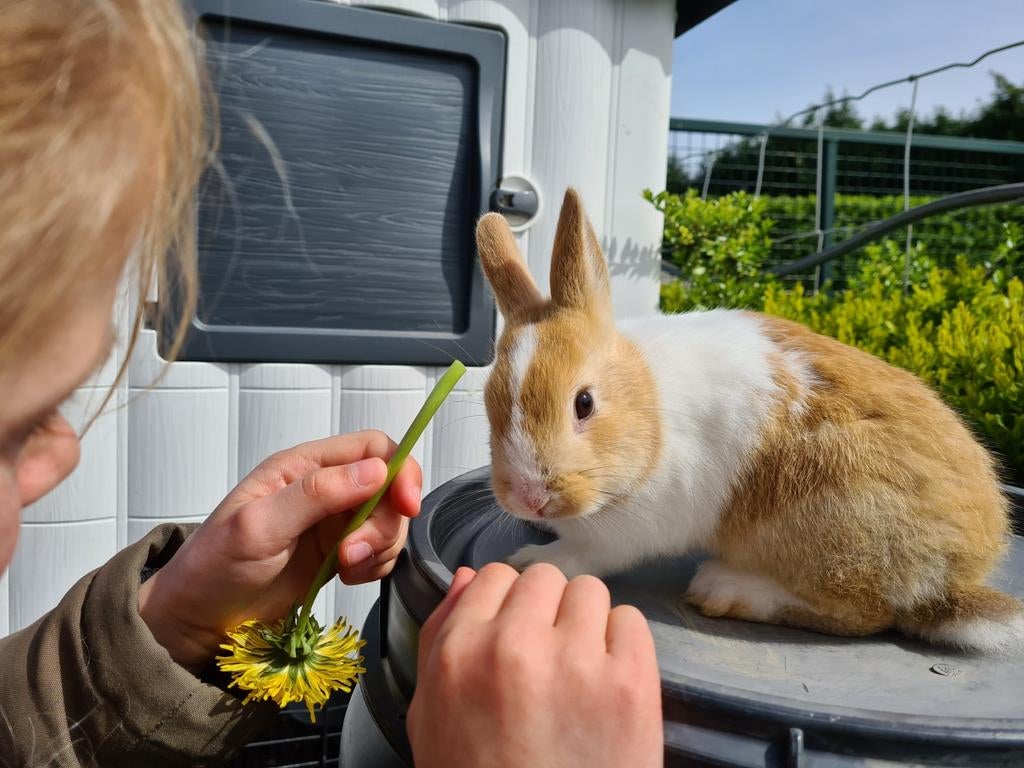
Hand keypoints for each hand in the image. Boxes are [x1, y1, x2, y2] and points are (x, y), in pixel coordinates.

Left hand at [138, 430, 421, 671]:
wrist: (197, 621)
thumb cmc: (215, 567)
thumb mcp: (259, 526)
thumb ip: (316, 494)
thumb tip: (377, 470)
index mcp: (303, 466)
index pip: (372, 447)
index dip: (400, 470)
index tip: (407, 505)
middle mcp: (324, 488)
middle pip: (388, 488)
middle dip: (384, 523)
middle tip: (354, 556)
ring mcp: (332, 523)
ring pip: (388, 522)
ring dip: (379, 548)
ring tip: (346, 571)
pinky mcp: (338, 555)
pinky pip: (379, 552)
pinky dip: (376, 567)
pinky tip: (348, 579)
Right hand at [407, 563, 662, 767]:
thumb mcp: (431, 716)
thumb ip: (441, 638)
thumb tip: (467, 578)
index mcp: (461, 652)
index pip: (493, 576)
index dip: (506, 605)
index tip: (517, 631)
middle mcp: (516, 645)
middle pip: (544, 578)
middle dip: (546, 611)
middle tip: (549, 654)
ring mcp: (578, 662)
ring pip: (590, 592)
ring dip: (586, 624)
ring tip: (579, 671)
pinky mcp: (631, 683)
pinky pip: (631, 622)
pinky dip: (623, 646)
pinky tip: (607, 684)